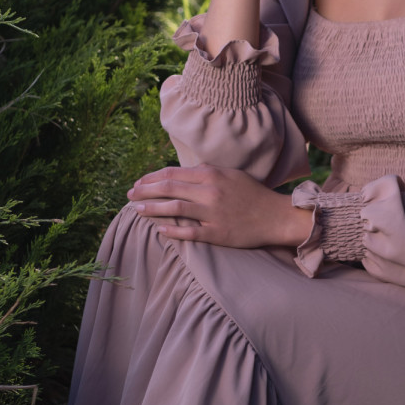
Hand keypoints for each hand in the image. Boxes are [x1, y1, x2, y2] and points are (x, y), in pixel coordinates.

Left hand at [127, 164, 312, 248]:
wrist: (275, 216)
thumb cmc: (252, 194)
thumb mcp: (230, 175)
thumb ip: (206, 172)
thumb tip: (183, 172)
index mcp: (211, 174)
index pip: (172, 173)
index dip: (151, 178)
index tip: (138, 183)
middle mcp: (209, 191)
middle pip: (168, 188)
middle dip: (144, 191)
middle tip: (129, 196)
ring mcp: (212, 212)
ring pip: (174, 208)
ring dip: (151, 209)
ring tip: (137, 210)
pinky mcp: (217, 232)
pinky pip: (189, 232)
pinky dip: (171, 230)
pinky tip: (159, 230)